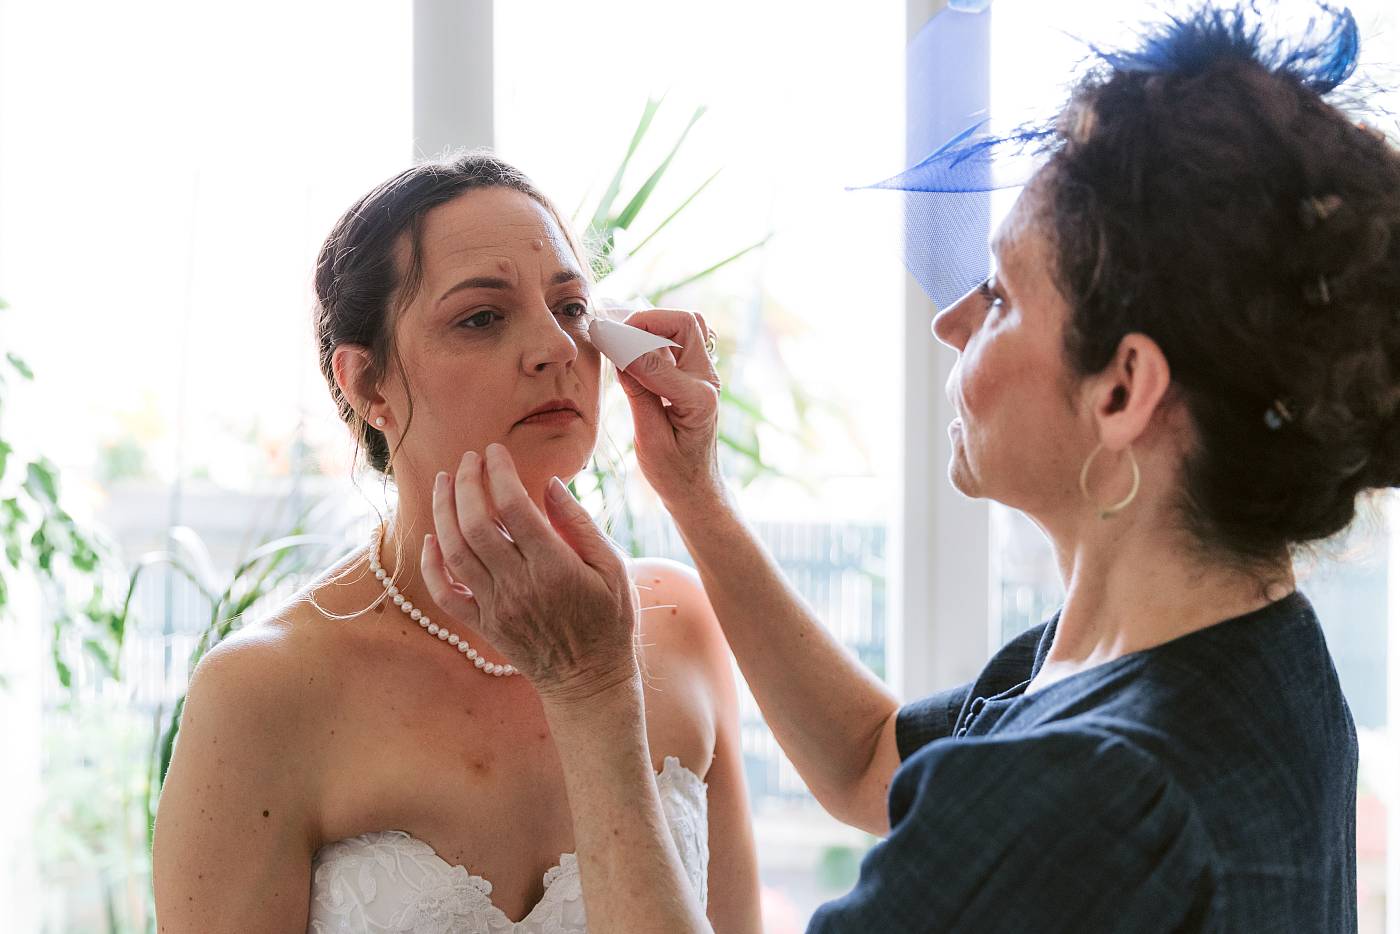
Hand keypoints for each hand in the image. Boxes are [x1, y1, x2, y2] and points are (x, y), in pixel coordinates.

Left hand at [419, 443, 638, 703]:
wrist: (590, 681)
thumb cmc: (609, 620)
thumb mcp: (613, 568)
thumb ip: (580, 525)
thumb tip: (551, 484)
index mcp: (554, 567)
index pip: (514, 507)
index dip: (499, 473)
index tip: (495, 451)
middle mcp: (519, 585)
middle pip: (476, 524)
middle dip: (466, 483)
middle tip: (469, 459)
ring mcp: (496, 607)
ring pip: (454, 552)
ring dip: (443, 511)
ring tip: (445, 481)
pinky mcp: (483, 625)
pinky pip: (444, 593)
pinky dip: (431, 564)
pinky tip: (431, 538)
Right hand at [617, 309, 726, 513]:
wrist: (695, 488)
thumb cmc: (673, 473)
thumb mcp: (649, 439)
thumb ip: (637, 394)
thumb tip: (619, 353)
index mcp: (699, 400)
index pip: (657, 359)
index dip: (625, 347)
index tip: (600, 337)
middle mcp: (708, 381)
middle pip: (686, 323)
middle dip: (648, 321)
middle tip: (617, 336)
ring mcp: (705, 376)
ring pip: (686, 326)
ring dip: (654, 326)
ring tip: (625, 342)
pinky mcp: (696, 375)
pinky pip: (681, 340)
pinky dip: (655, 336)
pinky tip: (633, 351)